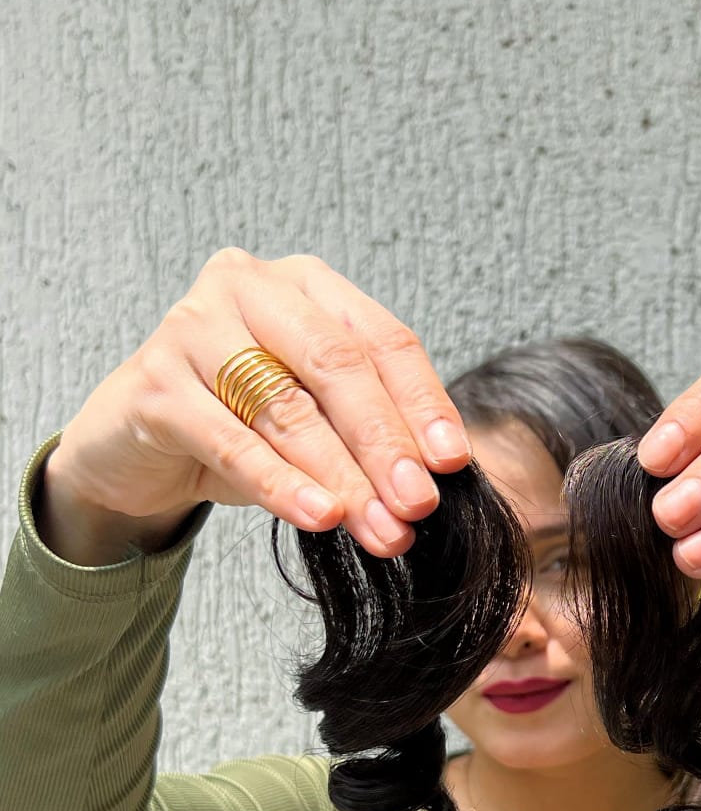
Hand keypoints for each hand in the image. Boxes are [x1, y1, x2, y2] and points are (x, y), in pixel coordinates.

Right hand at [45, 248, 472, 555]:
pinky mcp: (154, 384)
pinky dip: (282, 484)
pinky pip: (232, 441)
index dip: (422, 402)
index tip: (452, 463)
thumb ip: (365, 428)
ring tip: (380, 527)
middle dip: (384, 441)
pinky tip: (320, 516)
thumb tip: (433, 479)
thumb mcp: (315, 415)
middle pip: (336, 365)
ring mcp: (192, 328)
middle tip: (418, 502)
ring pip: (287, 407)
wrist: (136, 450)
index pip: (381, 339)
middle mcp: (248, 287)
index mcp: (305, 283)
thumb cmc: (240, 422)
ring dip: (342, 475)